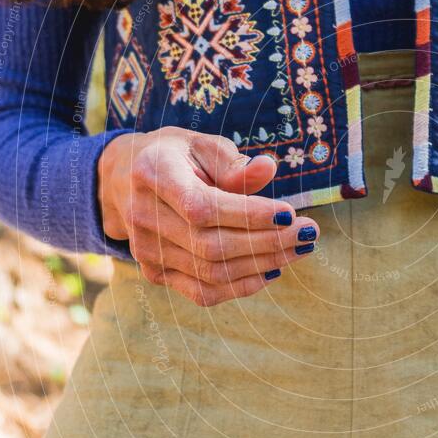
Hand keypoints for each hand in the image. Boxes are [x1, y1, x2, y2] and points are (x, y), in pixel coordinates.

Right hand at [98, 128, 318, 305]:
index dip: (249, 215)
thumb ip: (233, 162)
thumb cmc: (179, 157)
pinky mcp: (155, 273)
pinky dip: (242, 286)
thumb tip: (267, 169)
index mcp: (152, 175)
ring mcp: (146, 251)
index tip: (290, 212)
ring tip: (300, 247)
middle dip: (268, 242)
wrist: (128, 180)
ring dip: (263, 264)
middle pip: (211, 245)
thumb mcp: (203, 145)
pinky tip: (273, 269)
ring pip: (212, 272)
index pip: (203, 207)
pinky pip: (203, 292)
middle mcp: (143, 217)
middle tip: (309, 232)